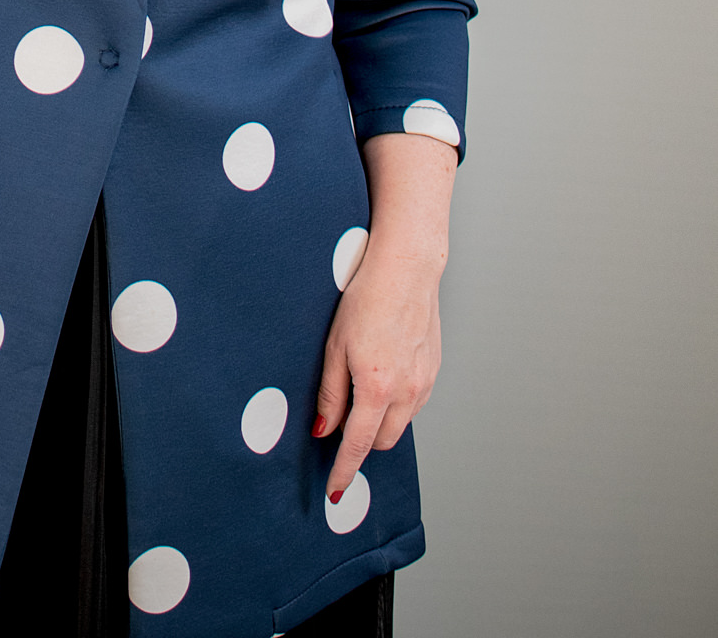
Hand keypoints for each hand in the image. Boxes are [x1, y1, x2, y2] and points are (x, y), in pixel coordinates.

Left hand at [313, 130, 455, 500]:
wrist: (406, 267)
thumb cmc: (365, 298)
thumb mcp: (334, 346)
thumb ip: (330, 393)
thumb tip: (323, 430)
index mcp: (377, 388)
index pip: (358, 446)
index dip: (344, 471)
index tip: (334, 491)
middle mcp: (407, 392)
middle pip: (383, 441)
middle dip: (362, 442)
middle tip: (340, 423)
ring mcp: (425, 382)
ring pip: (400, 422)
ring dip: (381, 421)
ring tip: (361, 391)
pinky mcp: (434, 369)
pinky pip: (414, 401)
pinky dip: (397, 401)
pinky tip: (383, 373)